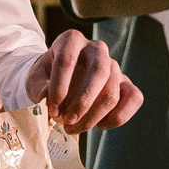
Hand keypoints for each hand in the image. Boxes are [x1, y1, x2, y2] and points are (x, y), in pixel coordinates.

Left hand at [25, 30, 141, 136]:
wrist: (60, 82)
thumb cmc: (47, 78)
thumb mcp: (35, 79)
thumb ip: (38, 86)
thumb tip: (46, 97)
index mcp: (71, 40)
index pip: (67, 59)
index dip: (59, 88)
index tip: (51, 110)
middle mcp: (96, 49)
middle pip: (98, 72)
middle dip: (82, 102)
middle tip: (66, 122)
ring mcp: (114, 65)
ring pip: (112, 91)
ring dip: (93, 116)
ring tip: (74, 128)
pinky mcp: (126, 83)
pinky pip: (134, 98)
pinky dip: (118, 117)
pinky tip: (99, 126)